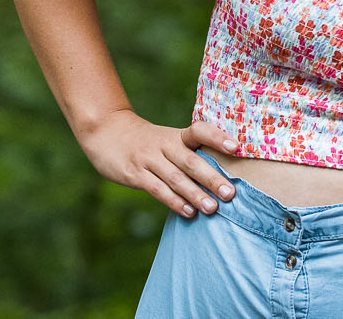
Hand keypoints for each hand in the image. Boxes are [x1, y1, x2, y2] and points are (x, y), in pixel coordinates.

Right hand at [76, 109, 240, 220]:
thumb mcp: (167, 139)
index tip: (236, 147)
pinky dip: (174, 201)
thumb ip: (189, 155)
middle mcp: (164, 146)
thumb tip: (221, 179)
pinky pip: (157, 189)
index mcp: (176, 136)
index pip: (199, 131)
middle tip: (230, 193)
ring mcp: (148, 160)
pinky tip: (188, 211)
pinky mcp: (135, 174)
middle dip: (212, 178)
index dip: (216, 137)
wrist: (106, 131)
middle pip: (191, 161)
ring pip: (175, 178)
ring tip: (212, 208)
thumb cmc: (146, 141)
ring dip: (195, 194)